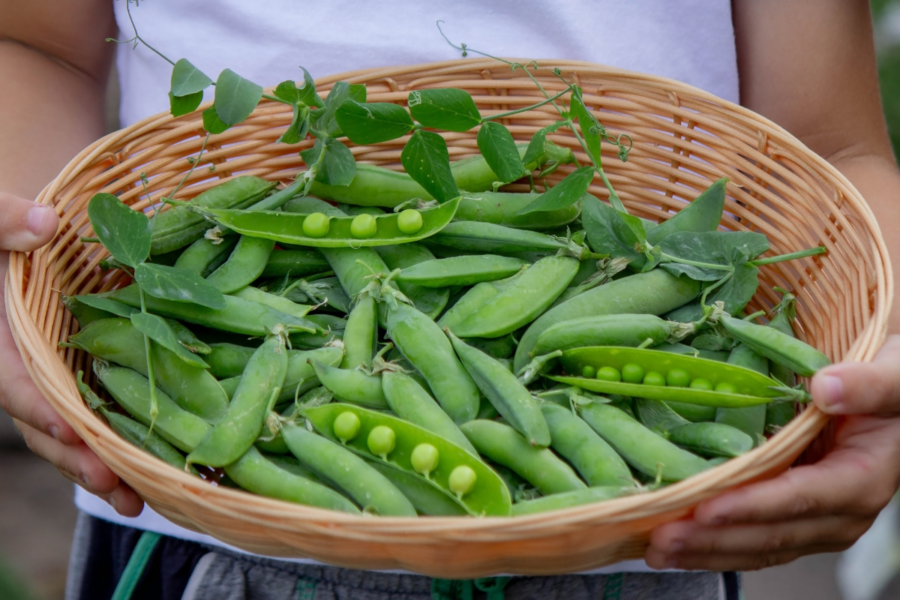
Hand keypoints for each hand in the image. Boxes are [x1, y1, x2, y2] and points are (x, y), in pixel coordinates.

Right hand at [0, 192, 142, 515]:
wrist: (30, 232)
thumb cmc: (4, 228)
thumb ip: (1, 221)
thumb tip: (43, 223)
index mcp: (2, 337)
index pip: (14, 380)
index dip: (39, 406)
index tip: (71, 429)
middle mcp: (28, 364)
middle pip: (47, 422)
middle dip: (77, 457)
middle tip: (114, 484)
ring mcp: (59, 376)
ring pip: (75, 431)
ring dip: (104, 466)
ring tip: (137, 500)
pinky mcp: (89, 375)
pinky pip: (101, 415)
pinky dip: (122, 445)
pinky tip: (152, 473)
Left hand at [646, 336, 899, 570]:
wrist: (888, 395)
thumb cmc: (889, 375)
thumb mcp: (894, 370)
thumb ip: (872, 383)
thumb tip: (828, 388)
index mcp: (864, 476)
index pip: (803, 497)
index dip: (754, 506)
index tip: (706, 509)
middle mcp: (842, 510)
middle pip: (774, 534)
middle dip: (714, 539)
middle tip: (661, 537)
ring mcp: (818, 521)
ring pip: (759, 547)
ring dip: (706, 551)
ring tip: (656, 549)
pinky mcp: (796, 519)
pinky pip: (754, 541)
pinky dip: (714, 546)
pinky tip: (676, 544)